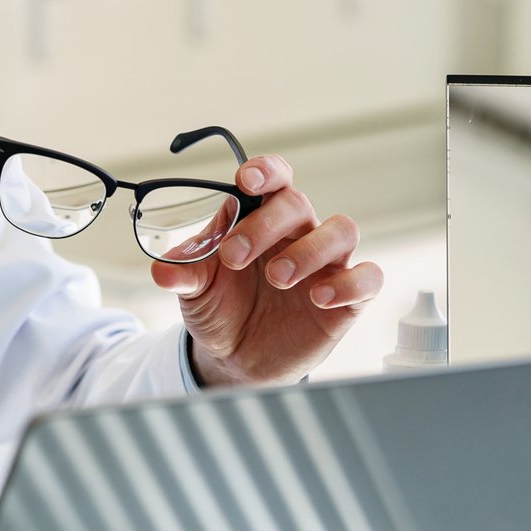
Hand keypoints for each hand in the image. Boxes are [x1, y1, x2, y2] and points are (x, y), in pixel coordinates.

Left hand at [151, 155, 382, 386]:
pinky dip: (349, 283)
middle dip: (266, 224)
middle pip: (298, 204)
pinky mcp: (348, 298)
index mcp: (261, 219)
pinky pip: (368, 277)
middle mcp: (298, 233)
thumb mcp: (195, 290)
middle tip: (235, 256)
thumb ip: (184, 273)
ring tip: (277, 277)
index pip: (274, 178)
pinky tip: (318, 298)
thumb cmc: (221, 308)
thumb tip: (162, 269)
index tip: (246, 181)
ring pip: (342, 230)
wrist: (236, 359)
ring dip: (309, 250)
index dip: (266, 172)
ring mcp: (326, 264)